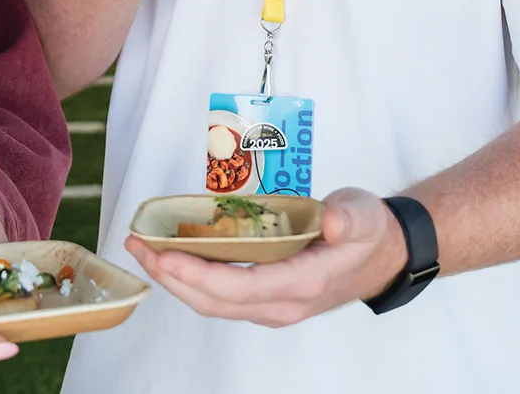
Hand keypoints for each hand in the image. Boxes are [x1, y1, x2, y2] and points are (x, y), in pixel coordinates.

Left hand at [124, 188, 407, 326]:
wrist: (382, 254)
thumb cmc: (368, 230)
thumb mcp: (364, 216)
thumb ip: (349, 219)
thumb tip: (333, 223)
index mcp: (303, 283)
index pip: (241, 287)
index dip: (199, 275)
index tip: (165, 255)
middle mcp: (282, 302)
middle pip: (215, 300)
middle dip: (170, 275)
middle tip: (137, 244)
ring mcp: (271, 303)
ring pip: (212, 301)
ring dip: (173, 278)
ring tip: (142, 248)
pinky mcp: (264, 295)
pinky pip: (219, 293)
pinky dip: (190, 276)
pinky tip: (171, 253)